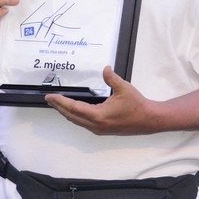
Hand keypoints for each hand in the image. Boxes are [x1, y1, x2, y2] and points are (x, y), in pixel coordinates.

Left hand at [45, 66, 162, 135]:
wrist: (149, 120)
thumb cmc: (136, 105)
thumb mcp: (124, 88)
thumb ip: (111, 78)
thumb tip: (105, 68)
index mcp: (98, 116)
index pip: (74, 108)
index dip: (61, 102)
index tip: (50, 97)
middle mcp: (96, 125)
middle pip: (72, 116)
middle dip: (59, 107)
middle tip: (49, 99)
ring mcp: (99, 129)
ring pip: (77, 121)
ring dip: (67, 112)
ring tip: (58, 104)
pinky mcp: (102, 130)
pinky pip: (83, 123)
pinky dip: (75, 116)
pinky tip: (73, 110)